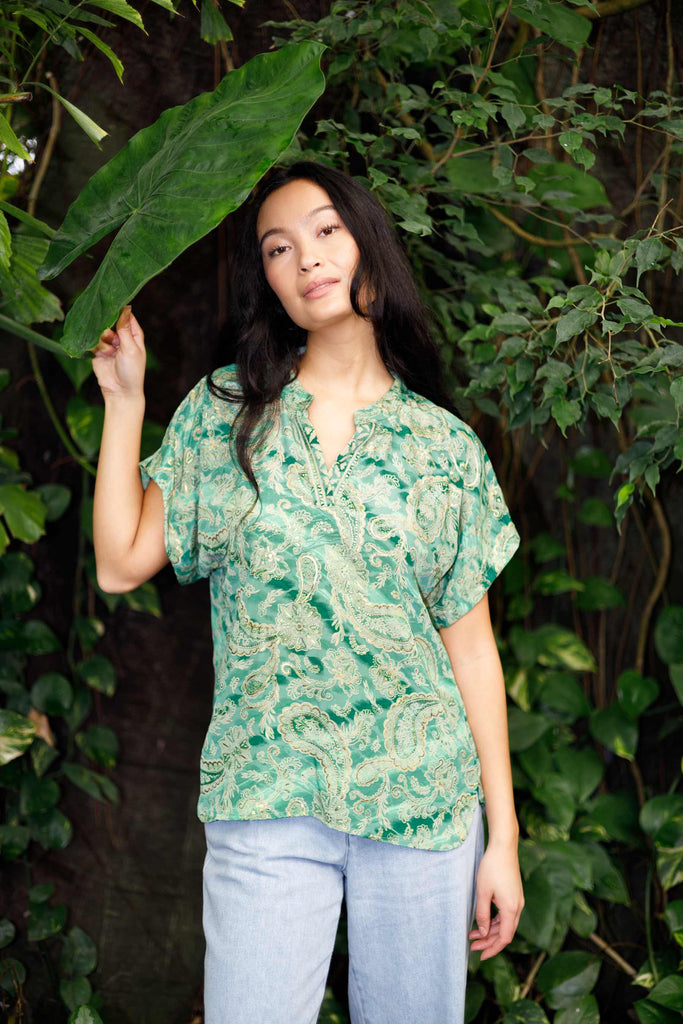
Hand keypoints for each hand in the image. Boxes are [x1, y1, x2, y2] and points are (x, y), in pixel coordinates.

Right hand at [91, 305, 145, 399]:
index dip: (119, 310)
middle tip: (111, 337)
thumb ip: (125, 329)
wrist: (120, 391)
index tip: (111, 306)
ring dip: (104, 341)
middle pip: (111, 321)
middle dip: (109, 327)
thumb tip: (126, 307)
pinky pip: (93, 341)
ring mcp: (109, 344)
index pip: (126, 316)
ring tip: (110, 353)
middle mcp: (121, 337)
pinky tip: (101, 354)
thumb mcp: (130, 348)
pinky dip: (96, 346)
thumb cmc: (131, 371)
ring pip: (100, 331)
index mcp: (134, 335)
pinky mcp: (98, 351)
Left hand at [469, 842, 523, 959]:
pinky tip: (483, 920)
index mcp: (511, 908)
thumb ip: (482, 914)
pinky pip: (506, 914)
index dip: (493, 948)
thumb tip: (483, 932)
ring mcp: (517, 900)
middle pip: (505, 932)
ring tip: (473, 933)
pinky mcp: (514, 894)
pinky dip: (494, 920)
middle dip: (489, 941)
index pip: (504, 937)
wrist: (504, 846)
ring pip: (505, 923)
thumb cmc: (492, 867)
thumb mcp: (483, 892)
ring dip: (490, 930)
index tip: (480, 955)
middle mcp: (517, 906)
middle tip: (472, 945)